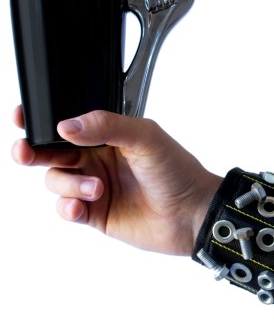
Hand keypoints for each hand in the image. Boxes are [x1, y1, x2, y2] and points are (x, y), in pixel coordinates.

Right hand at [11, 105, 220, 255]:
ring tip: (97, 189)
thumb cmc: (178, 171)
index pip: (66, 125)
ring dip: (68, 184)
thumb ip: (107, 126)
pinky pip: (66, 209)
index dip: (41, 122)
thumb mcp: (146, 137)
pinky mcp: (96, 214)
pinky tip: (81, 206)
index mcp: (107, 135)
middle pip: (50, 152)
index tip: (23, 118)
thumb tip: (66, 126)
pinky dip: (67, 206)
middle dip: (32, 151)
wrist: (193, 212)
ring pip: (56, 181)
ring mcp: (95, 187)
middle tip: (26, 151)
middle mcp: (97, 159)